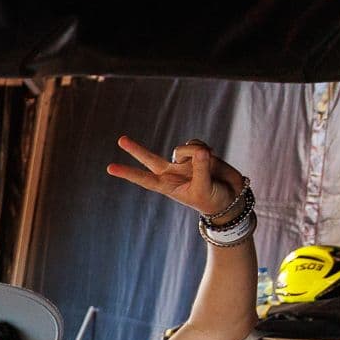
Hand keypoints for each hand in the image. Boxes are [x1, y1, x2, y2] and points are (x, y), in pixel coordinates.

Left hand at [106, 136, 245, 217]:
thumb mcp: (204, 188)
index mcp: (166, 185)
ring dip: (194, 152)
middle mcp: (171, 172)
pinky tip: (211, 155)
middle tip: (120, 140)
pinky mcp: (197, 153)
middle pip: (149, 159)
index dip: (128, 173)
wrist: (229, 196)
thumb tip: (199, 150)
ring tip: (207, 161)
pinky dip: (203, 147)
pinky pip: (196, 143)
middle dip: (135, 149)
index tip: (110, 168)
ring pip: (182, 148)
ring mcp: (183, 162)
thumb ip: (201, 168)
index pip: (143, 179)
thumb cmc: (212, 199)